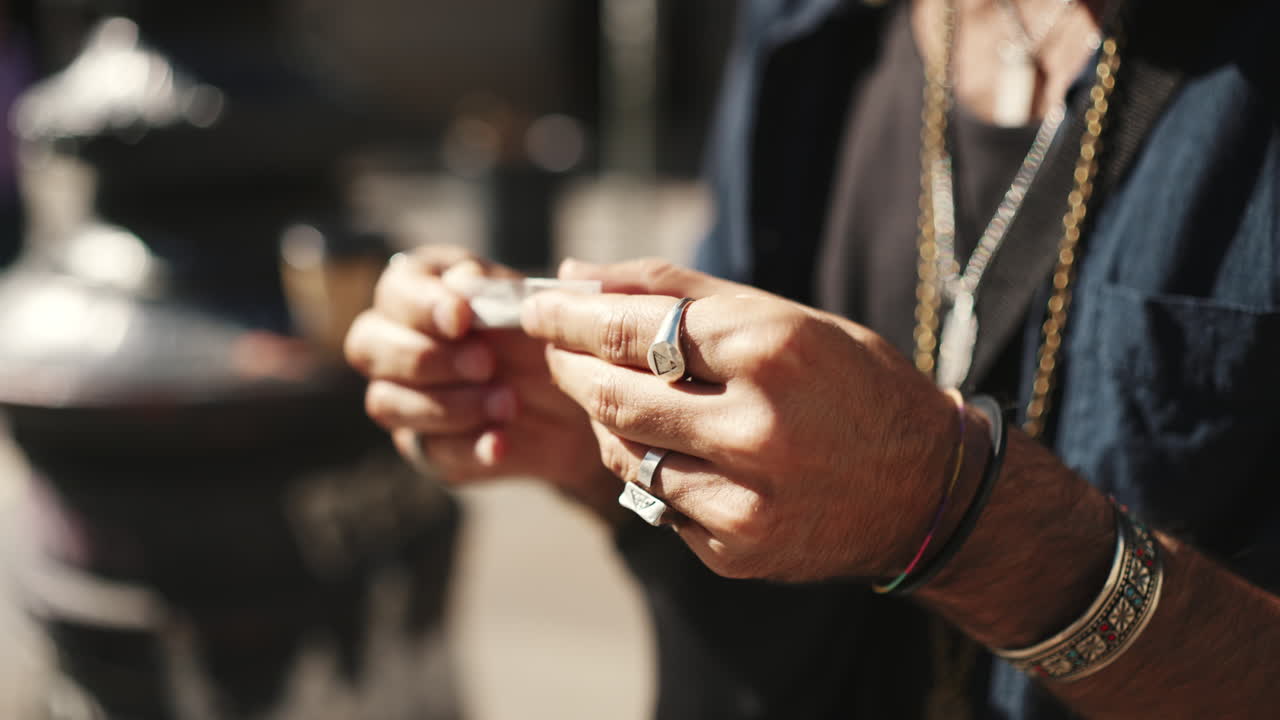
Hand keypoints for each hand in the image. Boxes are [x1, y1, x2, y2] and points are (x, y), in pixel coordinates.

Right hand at [344, 246, 609, 514]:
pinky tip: (501, 443)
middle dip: (427, 357)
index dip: (421, 306)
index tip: (462, 318)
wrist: (576, 398)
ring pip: (387, 402)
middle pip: (367, 346)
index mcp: (419, 290)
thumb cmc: (542, 334)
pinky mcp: (426, 446)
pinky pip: (429, 452)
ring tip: (509, 403)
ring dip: (449, 405)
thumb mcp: (529, 305)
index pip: (393, 291)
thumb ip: (494, 291)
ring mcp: (403, 397)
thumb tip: (463, 280)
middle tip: (486, 364)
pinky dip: (467, 448)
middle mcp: (395, 341)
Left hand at [521, 259, 969, 581]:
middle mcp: (757, 429)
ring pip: (624, 454)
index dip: (569, 318)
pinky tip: (677, 448)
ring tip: (616, 394)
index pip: (632, 330)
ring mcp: (746, 499)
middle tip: (557, 349)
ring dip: (606, 419)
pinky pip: (658, 502)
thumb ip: (675, 291)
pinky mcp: (736, 550)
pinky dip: (650, 469)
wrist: (927, 490)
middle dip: (571, 366)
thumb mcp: (782, 316)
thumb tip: (575, 274)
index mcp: (771, 351)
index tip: (538, 308)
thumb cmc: (850, 384)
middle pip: (614, 395)